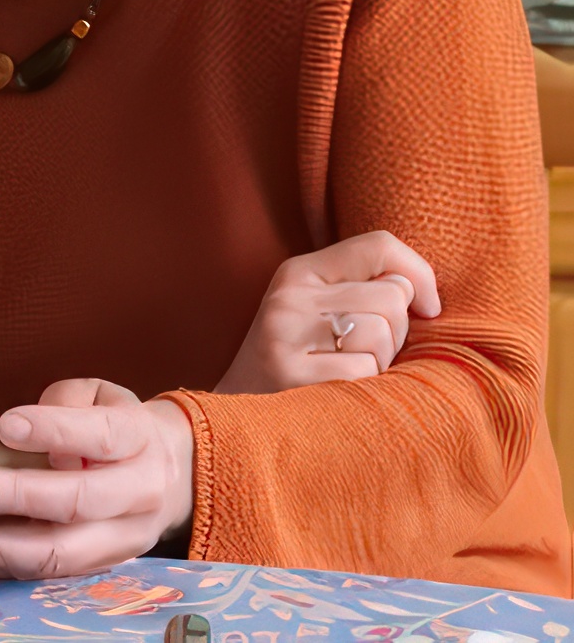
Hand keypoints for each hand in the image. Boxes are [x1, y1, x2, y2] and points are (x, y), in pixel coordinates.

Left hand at [0, 379, 191, 578]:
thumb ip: (64, 403)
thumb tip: (22, 432)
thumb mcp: (98, 396)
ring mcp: (126, 538)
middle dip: (20, 497)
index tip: (6, 427)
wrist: (168, 474)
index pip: (101, 436)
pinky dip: (5, 566)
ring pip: (65, 552)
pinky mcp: (103, 566)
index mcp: (140, 439)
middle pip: (81, 502)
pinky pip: (53, 574)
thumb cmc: (113, 426)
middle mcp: (141, 493)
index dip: (54, 430)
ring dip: (2, 548)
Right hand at [215, 230, 440, 393]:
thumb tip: (427, 298)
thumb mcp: (322, 314)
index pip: (378, 246)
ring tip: (350, 374)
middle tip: (368, 354)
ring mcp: (284, 335)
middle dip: (398, 332)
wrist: (239, 421)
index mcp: (299, 272)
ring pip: (382, 332)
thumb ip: (367, 291)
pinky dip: (366, 389)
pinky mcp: (289, 375)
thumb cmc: (303, 367)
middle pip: (391, 296)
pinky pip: (366, 371)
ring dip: (382, 362)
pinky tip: (340, 395)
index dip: (420, 274)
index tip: (428, 309)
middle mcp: (289, 297)